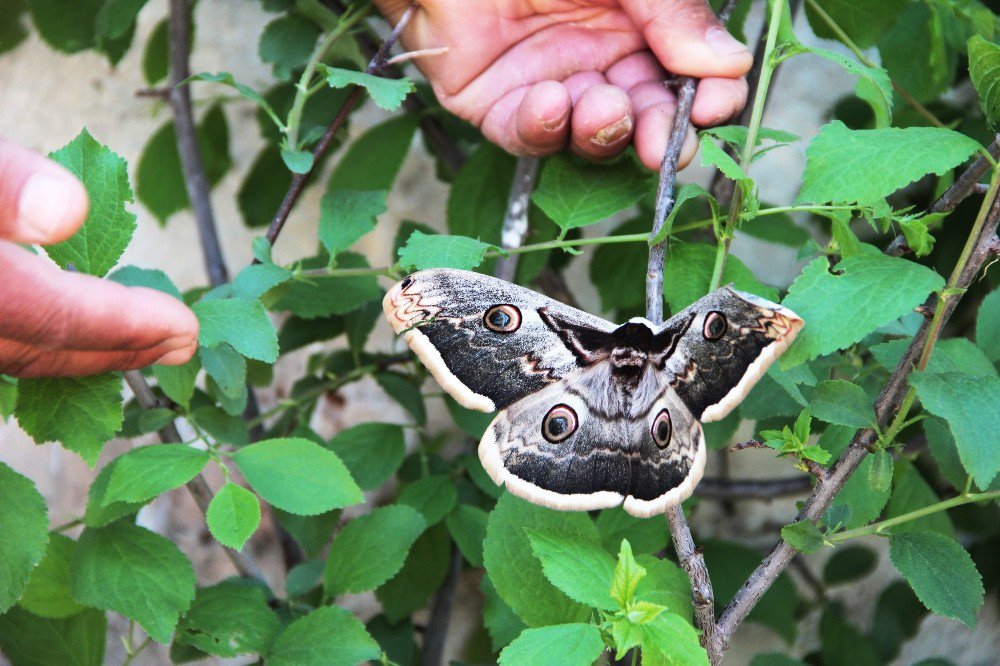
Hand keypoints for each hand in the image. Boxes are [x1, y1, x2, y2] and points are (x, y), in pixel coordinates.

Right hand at [0, 139, 197, 376]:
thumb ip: (1, 180)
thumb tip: (69, 209)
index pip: (57, 318)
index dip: (127, 326)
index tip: (187, 328)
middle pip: (40, 348)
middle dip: (119, 347)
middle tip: (183, 344)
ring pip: (15, 350)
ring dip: (82, 345)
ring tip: (144, 340)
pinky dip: (40, 332)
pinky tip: (68, 316)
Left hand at [373, 0, 751, 168]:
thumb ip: (673, 13)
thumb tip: (732, 63)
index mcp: (640, 29)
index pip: (687, 79)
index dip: (705, 99)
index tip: (713, 105)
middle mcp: (600, 64)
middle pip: (645, 120)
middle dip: (660, 137)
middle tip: (665, 146)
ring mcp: (552, 89)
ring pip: (589, 138)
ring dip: (603, 131)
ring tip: (603, 105)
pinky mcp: (500, 108)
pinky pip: (528, 136)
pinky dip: (543, 128)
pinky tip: (550, 100)